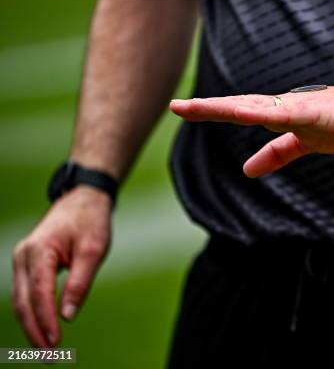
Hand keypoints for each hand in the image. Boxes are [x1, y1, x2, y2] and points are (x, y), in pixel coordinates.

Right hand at [12, 186, 111, 346]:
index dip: (46, 319)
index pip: (39, 293)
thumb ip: (80, 282)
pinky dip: (32, 313)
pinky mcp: (28, 265)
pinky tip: (43, 329)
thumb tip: (68, 315)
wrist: (83, 200)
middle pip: (23, 302)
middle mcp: (23, 257)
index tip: (56, 341)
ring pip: (20, 300)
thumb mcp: (94, 250)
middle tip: (50, 356)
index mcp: (39, 251)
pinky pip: (25, 294)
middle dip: (35, 330)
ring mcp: (22, 260)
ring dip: (32, 325)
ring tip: (47, 349)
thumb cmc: (90, 222)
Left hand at [170, 77, 333, 176]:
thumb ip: (276, 155)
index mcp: (279, 114)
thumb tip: (246, 171)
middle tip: (176, 107)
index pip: (238, 112)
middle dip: (207, 108)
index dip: (210, 111)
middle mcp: (285, 107)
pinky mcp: (319, 114)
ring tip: (198, 107)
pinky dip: (267, 113)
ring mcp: (301, 109)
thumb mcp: (303, 144)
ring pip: (258, 108)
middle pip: (240, 107)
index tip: (181, 109)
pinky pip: (290, 115)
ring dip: (228, 107)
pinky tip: (246, 112)